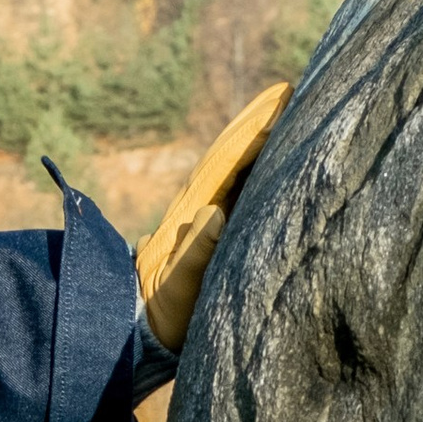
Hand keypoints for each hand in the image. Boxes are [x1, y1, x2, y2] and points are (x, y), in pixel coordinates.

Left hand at [137, 80, 291, 353]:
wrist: (137, 332)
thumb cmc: (163, 316)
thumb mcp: (179, 289)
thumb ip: (195, 254)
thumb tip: (212, 213)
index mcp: (192, 214)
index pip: (225, 162)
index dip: (251, 131)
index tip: (279, 100)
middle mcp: (198, 207)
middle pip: (228, 154)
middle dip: (255, 122)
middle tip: (285, 89)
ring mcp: (202, 218)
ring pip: (231, 167)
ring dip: (253, 137)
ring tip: (282, 110)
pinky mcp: (208, 233)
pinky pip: (234, 188)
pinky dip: (251, 166)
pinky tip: (268, 159)